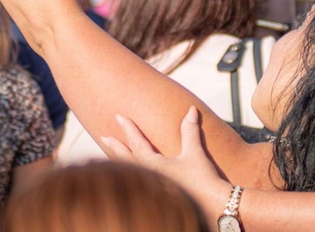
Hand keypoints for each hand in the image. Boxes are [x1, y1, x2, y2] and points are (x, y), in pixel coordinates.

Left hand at [103, 107, 232, 218]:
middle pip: (126, 159)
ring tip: (112, 153)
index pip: (137, 143)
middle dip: (116, 146)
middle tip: (104, 135)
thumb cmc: (201, 179)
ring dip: (120, 160)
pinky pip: (139, 181)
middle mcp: (148, 176)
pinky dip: (131, 173)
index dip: (129, 128)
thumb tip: (192, 110)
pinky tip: (130, 173)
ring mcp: (152, 187)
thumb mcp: (194, 153)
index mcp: (154, 165)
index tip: (119, 116)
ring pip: (130, 171)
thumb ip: (190, 131)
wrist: (210, 205)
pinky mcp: (158, 195)